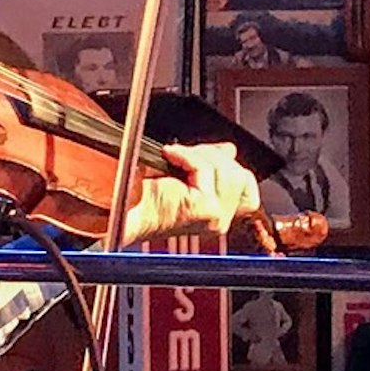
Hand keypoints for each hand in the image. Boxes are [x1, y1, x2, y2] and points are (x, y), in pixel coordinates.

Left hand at [122, 140, 260, 243]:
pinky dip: (186, 155)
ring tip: (175, 158)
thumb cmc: (142, 197)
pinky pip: (205, 168)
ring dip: (196, 155)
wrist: (123, 210)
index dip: (229, 163)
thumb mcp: (187, 173)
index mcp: (217, 214)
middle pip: (239, 173)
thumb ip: (212, 163)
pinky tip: (170, 156)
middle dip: (210, 155)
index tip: (208, 153)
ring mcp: (215, 216)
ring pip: (225, 168)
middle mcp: (220, 220)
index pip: (246, 185)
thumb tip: (228, 150)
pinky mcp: (206, 208)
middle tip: (183, 156)